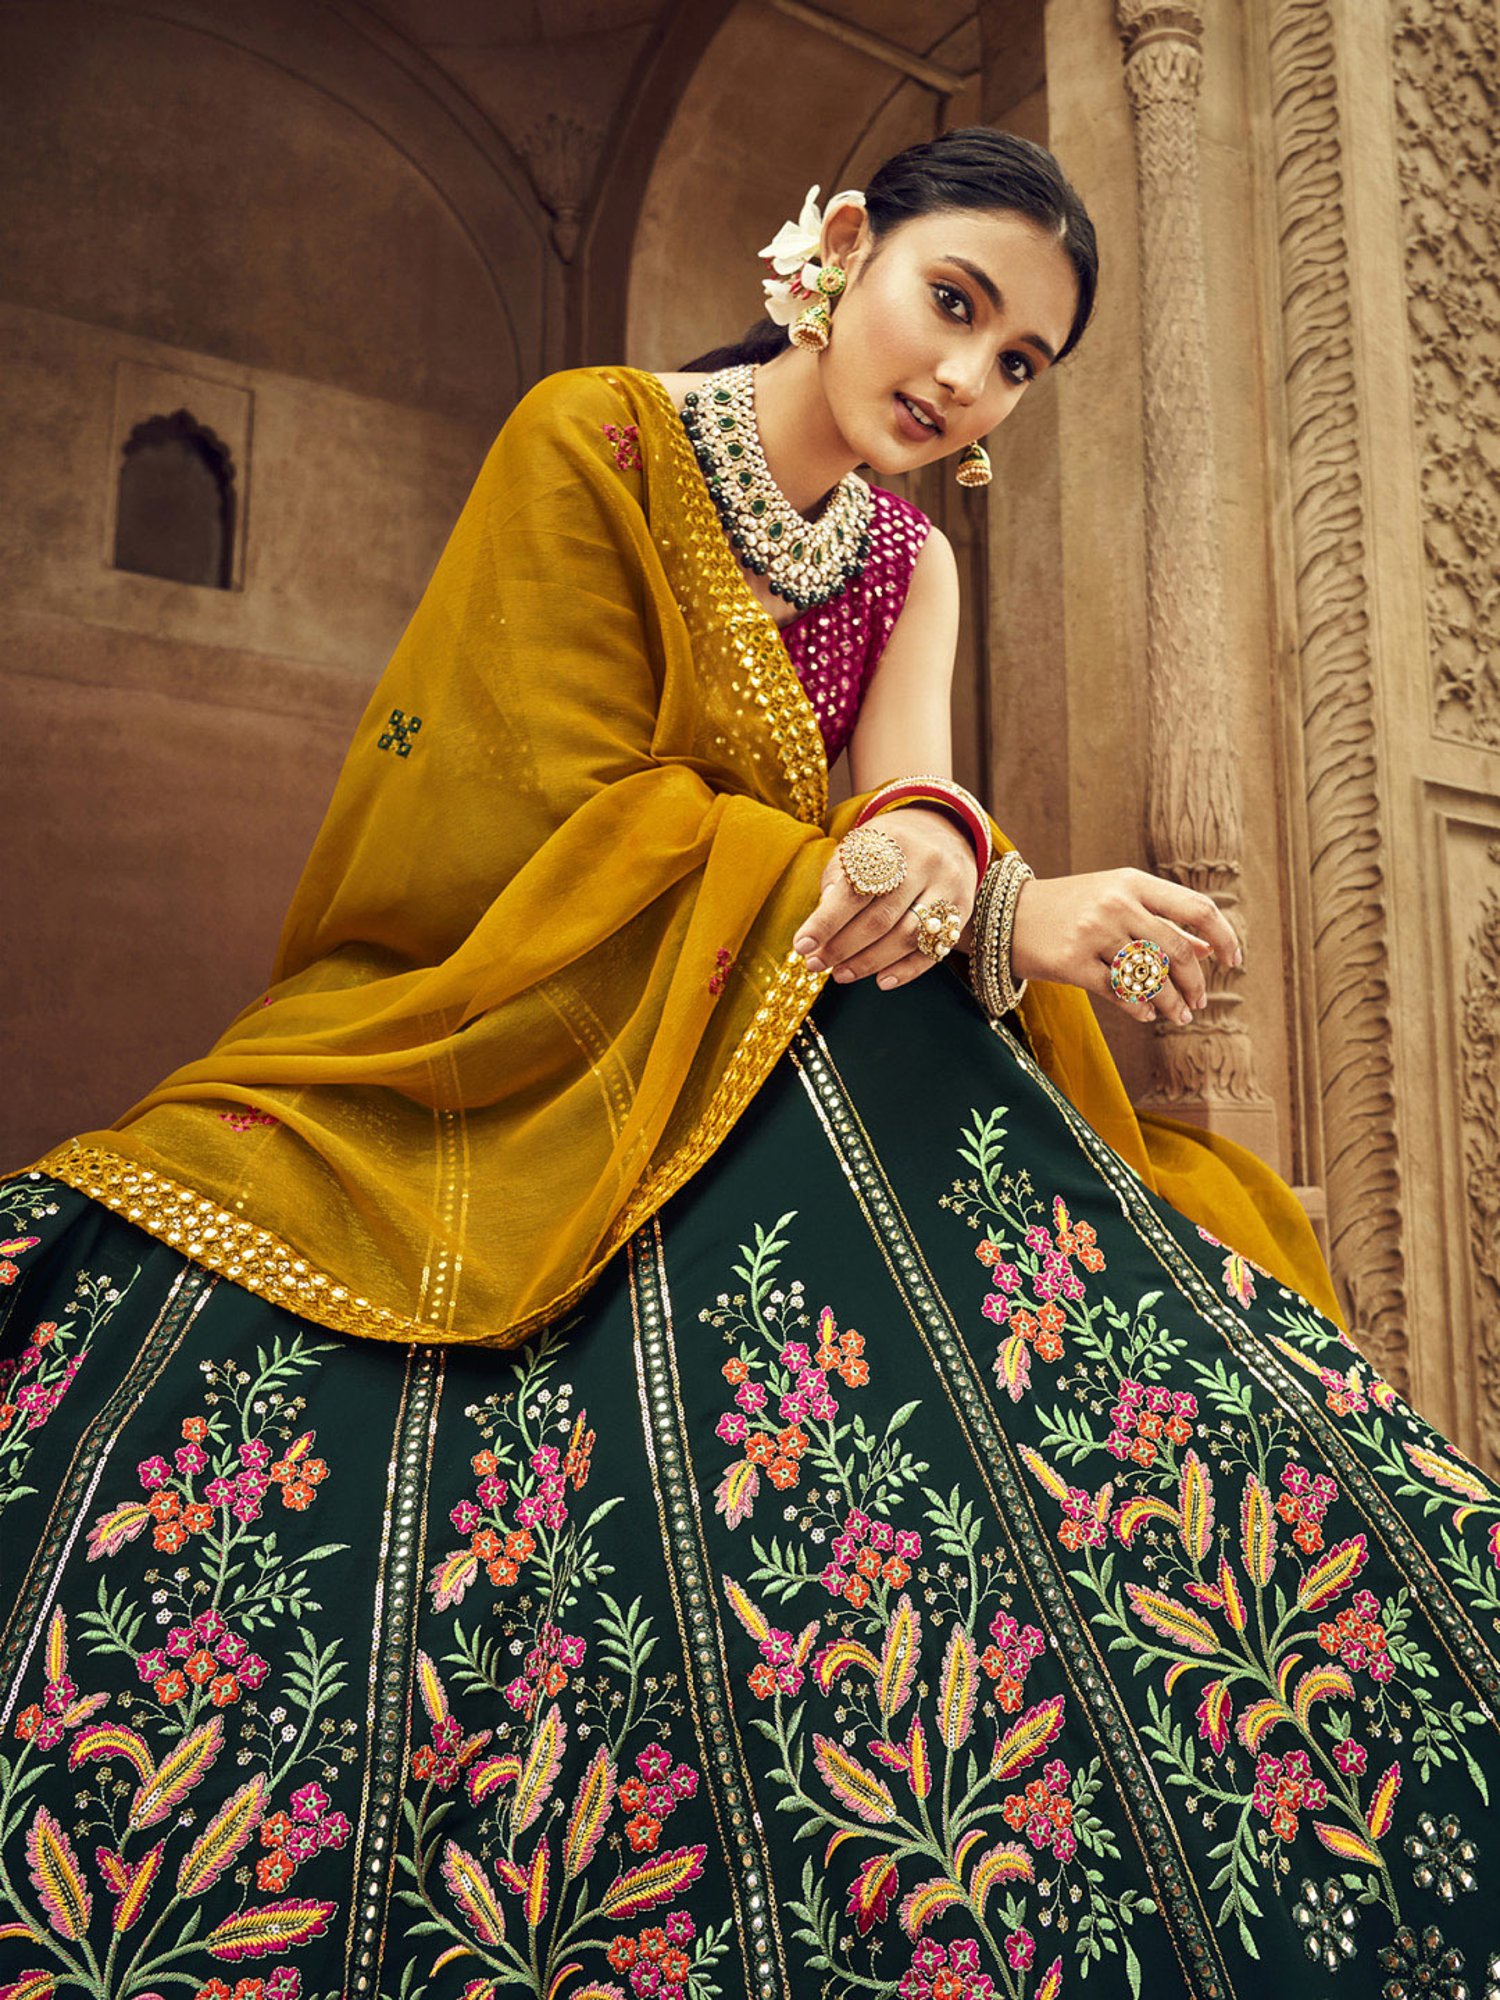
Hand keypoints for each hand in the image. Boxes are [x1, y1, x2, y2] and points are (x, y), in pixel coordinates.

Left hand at [793, 807, 979, 990]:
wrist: (944, 832)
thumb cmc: (887, 848)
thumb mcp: (858, 847)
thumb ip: (837, 880)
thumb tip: (821, 927)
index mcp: (890, 843)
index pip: (854, 891)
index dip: (825, 922)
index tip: (802, 946)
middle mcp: (924, 863)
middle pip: (880, 919)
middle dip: (843, 948)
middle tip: (817, 965)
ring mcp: (949, 886)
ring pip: (908, 937)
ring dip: (870, 963)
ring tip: (842, 975)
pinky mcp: (963, 908)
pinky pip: (935, 949)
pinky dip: (907, 971)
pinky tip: (881, 981)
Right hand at [1010, 868, 1241, 1024]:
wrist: (1005, 916)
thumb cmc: (1070, 907)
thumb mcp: (1116, 899)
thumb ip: (1162, 918)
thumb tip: (1208, 946)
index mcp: (1132, 882)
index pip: (1197, 908)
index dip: (1224, 936)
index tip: (1233, 961)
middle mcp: (1116, 904)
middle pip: (1179, 949)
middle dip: (1196, 982)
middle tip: (1200, 1001)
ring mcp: (1093, 932)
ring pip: (1151, 976)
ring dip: (1172, 1003)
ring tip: (1179, 1016)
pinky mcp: (1071, 962)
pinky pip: (1119, 993)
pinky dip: (1139, 1008)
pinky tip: (1145, 1013)